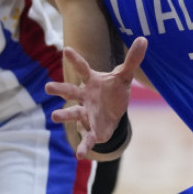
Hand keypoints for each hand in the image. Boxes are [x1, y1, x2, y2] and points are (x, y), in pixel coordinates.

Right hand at [45, 37, 145, 157]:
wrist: (114, 113)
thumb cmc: (114, 91)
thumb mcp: (124, 75)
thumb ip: (132, 59)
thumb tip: (144, 38)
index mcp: (91, 81)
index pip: (82, 68)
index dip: (75, 59)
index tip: (66, 49)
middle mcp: (85, 97)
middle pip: (71, 91)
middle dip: (60, 89)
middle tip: (48, 87)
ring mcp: (86, 113)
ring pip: (73, 114)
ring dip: (64, 115)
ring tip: (54, 116)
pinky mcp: (92, 129)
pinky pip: (87, 138)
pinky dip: (84, 146)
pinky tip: (79, 155)